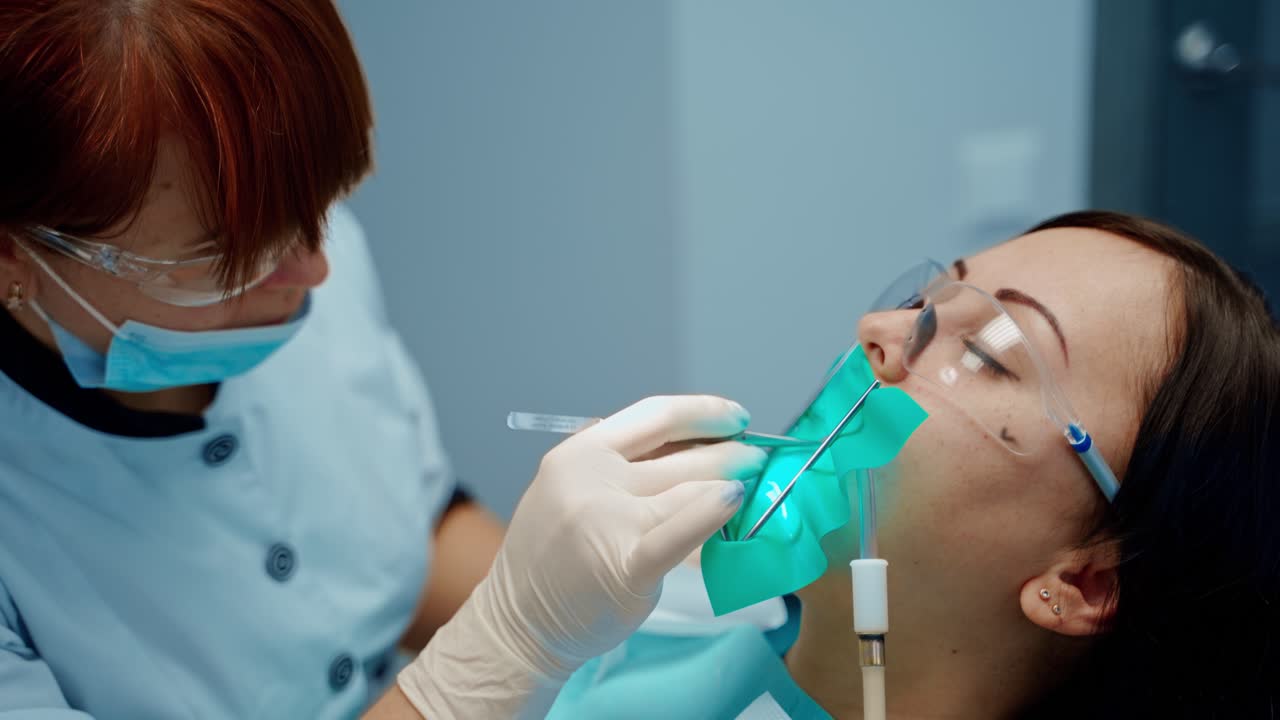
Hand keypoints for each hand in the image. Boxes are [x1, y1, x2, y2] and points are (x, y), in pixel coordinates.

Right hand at [398, 395, 765, 717]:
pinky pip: (681, 533)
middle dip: (730, 452)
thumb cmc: (555, 556)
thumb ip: (619, 462)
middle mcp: (593, 479)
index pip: (654, 415)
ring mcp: (609, 521)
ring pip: (690, 490)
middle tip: (757, 457)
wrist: (521, 623)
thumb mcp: (571, 486)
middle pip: (681, 454)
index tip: (736, 418)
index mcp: (580, 453)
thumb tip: (694, 442)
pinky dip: (713, 512)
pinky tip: (735, 499)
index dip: (703, 412)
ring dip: (732, 481)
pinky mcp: (628, 566)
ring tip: (756, 483)